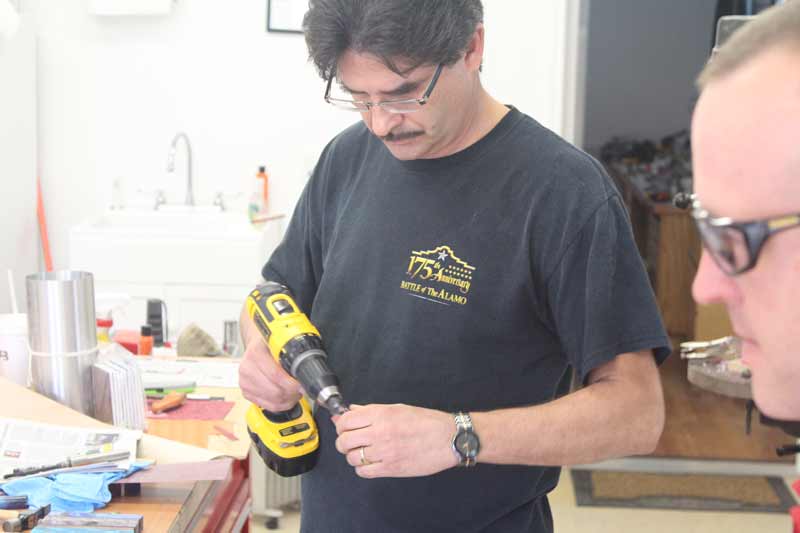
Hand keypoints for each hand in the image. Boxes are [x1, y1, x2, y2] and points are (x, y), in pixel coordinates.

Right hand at [238, 334, 301, 411]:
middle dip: (292, 393)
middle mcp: (247, 368)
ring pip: (273, 401)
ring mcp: (245, 382)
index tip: (302, 384)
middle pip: (275, 391)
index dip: (292, 383)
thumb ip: (290, 353)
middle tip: (301, 389)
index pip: (276, 375)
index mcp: (255, 353)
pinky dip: (282, 405)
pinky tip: (287, 398)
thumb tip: (305, 368)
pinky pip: (269, 406)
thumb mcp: (279, 342)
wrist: (257, 346)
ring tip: (295, 393)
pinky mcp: (246, 393)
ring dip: (288, 400)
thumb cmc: (269, 345)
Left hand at [333, 404, 457, 477]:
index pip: (345, 421)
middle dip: (343, 441)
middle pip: (344, 440)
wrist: (448, 439)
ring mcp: (384, 452)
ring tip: (363, 452)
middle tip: (351, 440)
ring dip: (352, 455)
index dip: (340, 424)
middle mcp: (379, 432)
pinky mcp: (391, 468)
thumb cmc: (426, 421)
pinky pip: (363, 472)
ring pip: (351, 457)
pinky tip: (370, 462)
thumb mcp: (397, 408)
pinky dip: (362, 468)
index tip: (344, 426)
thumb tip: (347, 411)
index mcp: (381, 414)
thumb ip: (370, 410)